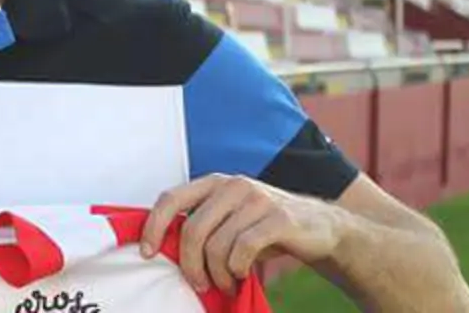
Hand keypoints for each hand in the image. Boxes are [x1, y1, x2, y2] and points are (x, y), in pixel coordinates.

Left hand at [140, 174, 345, 294]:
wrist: (320, 229)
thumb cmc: (264, 228)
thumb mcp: (229, 221)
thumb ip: (201, 225)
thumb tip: (162, 249)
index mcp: (214, 183)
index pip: (171, 198)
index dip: (154, 226)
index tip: (148, 252)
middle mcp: (232, 185)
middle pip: (193, 229)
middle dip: (191, 265)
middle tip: (201, 284)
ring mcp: (257, 199)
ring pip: (218, 245)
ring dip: (219, 274)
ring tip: (226, 283)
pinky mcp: (279, 217)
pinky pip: (244, 249)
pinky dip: (238, 269)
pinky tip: (243, 275)